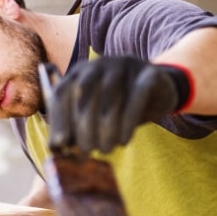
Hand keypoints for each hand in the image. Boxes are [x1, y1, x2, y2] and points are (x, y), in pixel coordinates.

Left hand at [47, 57, 191, 154]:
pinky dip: (128, 122)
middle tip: (86, 150)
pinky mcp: (149, 73)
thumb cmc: (118, 107)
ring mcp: (124, 65)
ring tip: (106, 149)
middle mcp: (98, 64)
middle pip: (83, 92)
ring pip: (110, 96)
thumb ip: (75, 128)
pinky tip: (124, 141)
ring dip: (106, 127)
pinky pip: (137, 96)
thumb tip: (58, 149)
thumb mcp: (94, 116)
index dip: (58, 119)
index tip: (58, 144)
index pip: (61, 92)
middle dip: (83, 125)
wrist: (158, 91)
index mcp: (79, 73)